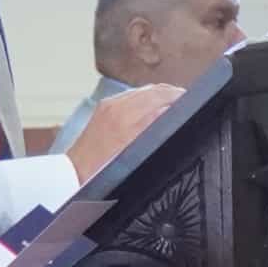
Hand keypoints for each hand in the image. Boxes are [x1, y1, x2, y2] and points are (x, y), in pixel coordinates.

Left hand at [68, 84, 185, 182]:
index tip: (195, 103)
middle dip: (175, 94)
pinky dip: (147, 97)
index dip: (181, 99)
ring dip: (162, 94)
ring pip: (146, 90)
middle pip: (157, 90)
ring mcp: (110, 104)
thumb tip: (171, 114)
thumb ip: (155, 131)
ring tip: (175, 105)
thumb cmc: (103, 174)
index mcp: (128, 121)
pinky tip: (154, 108)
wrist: (73, 176)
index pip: (164, 98)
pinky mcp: (105, 106)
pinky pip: (133, 94)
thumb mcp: (135, 157)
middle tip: (190, 103)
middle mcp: (118, 107)